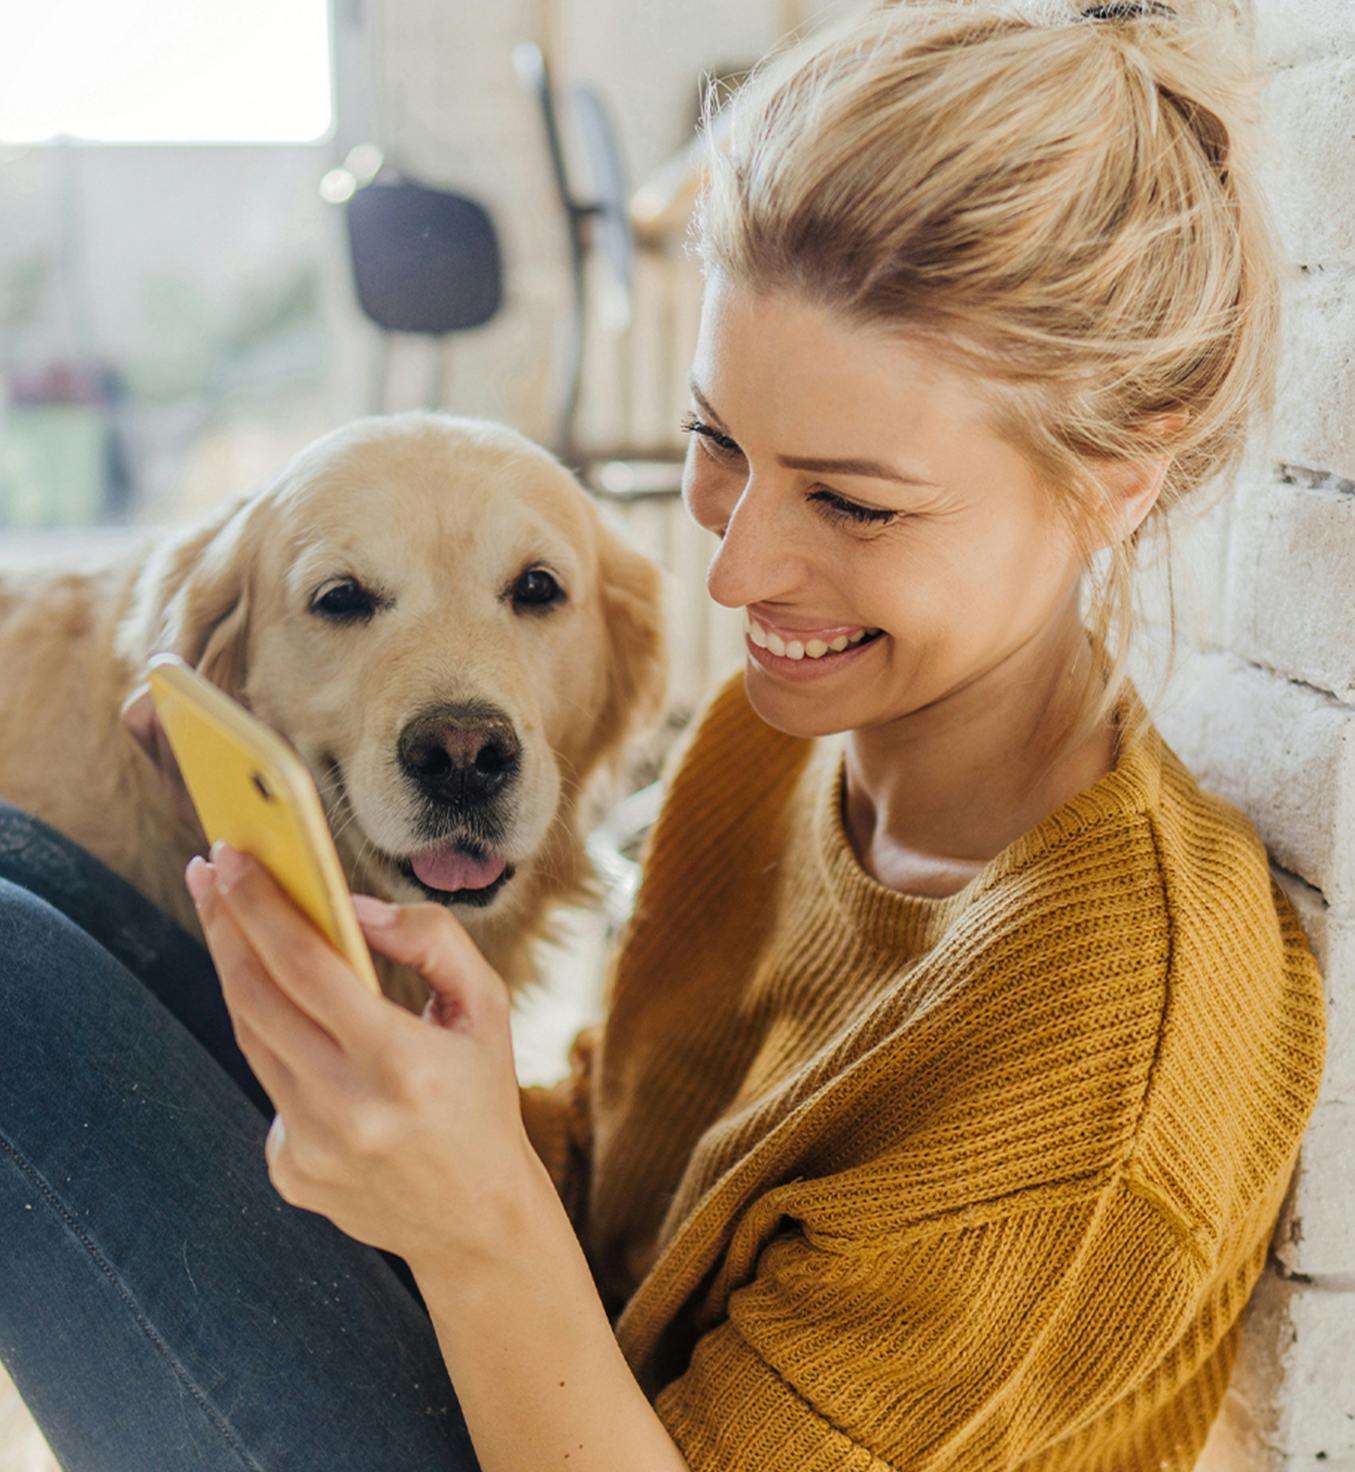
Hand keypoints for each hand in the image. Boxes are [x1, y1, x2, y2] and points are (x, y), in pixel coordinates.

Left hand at [184, 840, 541, 1271]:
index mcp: (402, 1061)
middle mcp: (347, 1108)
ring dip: (235, 972)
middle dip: (227, 924)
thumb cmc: (483, 1097)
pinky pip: (270, 1087)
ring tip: (230, 923)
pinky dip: (279, 1045)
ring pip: (250, 1037)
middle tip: (210, 873)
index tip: (229, 858)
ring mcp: (311, 1148)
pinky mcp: (290, 1173)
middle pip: (257, 997)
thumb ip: (432, 940)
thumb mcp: (487, 1007)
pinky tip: (299, 1028)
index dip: (260, 905)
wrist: (479, 1222)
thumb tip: (352, 906)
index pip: (307, 966)